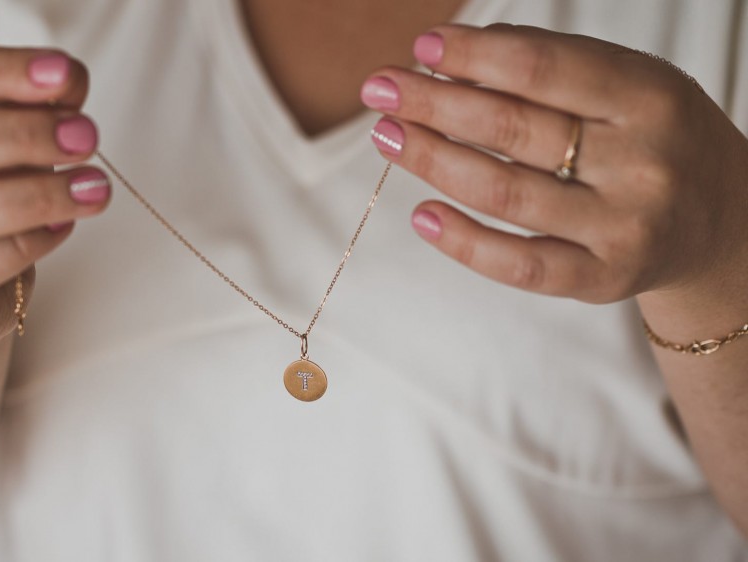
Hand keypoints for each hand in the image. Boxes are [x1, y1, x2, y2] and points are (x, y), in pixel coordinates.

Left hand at [362, 24, 747, 303]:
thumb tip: (456, 57)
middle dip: (434, 105)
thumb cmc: (655, 138)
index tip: (422, 47)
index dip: (474, 56)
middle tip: (380, 90)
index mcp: (649, 97)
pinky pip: (520, 264)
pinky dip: (464, 242)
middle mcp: (642, 163)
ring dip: (433, 161)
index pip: (544, 67)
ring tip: (387, 137)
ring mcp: (624, 227)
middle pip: (513, 128)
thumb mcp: (629, 84)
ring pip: (505, 192)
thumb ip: (554, 67)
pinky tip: (422, 215)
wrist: (721, 220)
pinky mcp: (603, 278)